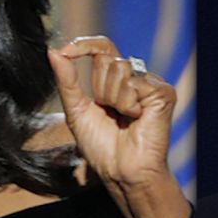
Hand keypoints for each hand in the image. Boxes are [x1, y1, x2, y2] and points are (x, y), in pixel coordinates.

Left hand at [48, 37, 188, 217]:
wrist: (121, 172)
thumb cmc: (102, 147)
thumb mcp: (77, 110)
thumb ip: (67, 80)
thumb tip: (53, 51)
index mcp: (117, 80)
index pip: (103, 47)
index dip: (84, 45)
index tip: (65, 51)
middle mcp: (136, 78)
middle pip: (109, 59)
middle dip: (100, 89)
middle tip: (111, 114)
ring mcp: (151, 84)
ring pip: (121, 70)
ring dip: (114, 100)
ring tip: (124, 119)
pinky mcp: (164, 93)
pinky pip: (135, 83)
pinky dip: (129, 105)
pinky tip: (138, 120)